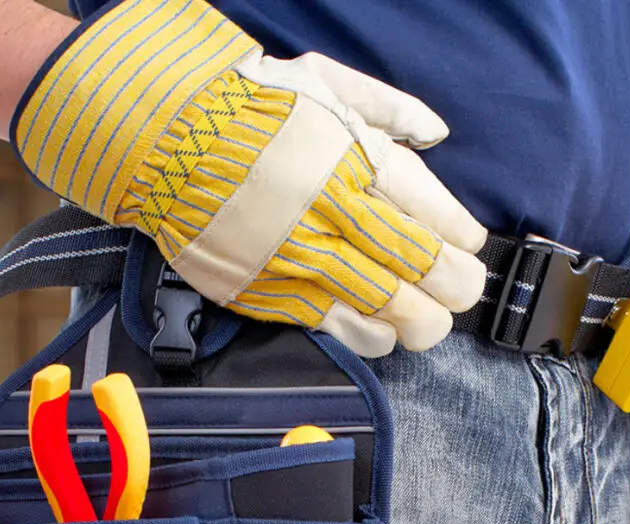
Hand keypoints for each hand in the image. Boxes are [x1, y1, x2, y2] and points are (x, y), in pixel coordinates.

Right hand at [13, 0, 486, 357]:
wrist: (159, 133)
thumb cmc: (246, 102)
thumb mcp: (323, 80)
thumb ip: (389, 107)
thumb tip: (438, 133)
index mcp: (353, 160)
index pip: (433, 215)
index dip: (461, 239)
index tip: (470, 245)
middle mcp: (332, 214)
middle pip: (419, 269)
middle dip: (453, 288)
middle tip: (461, 291)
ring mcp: (299, 258)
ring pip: (383, 309)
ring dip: (419, 323)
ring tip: (429, 321)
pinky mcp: (267, 290)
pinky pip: (334, 326)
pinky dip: (369, 337)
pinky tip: (384, 334)